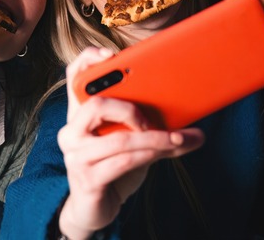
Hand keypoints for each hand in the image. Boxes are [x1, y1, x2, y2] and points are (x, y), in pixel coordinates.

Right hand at [56, 47, 204, 239]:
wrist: (95, 209)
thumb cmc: (112, 168)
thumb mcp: (129, 141)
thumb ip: (148, 126)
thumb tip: (192, 119)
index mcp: (79, 115)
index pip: (74, 77)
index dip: (88, 60)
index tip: (110, 54)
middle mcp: (72, 132)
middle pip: (96, 105)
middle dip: (131, 109)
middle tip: (152, 120)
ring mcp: (77, 157)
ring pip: (119, 139)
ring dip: (156, 138)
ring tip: (180, 138)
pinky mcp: (88, 179)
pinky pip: (124, 161)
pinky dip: (152, 154)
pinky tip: (170, 150)